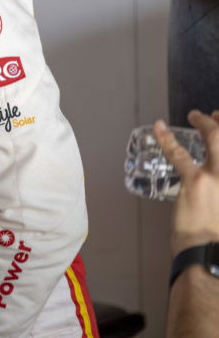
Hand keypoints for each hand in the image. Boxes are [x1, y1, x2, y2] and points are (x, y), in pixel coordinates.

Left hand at [154, 110, 218, 253]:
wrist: (215, 256)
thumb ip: (218, 190)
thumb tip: (214, 187)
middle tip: (216, 116)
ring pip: (215, 139)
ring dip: (206, 124)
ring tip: (196, 116)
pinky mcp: (195, 181)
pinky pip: (178, 154)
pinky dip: (166, 138)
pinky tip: (158, 127)